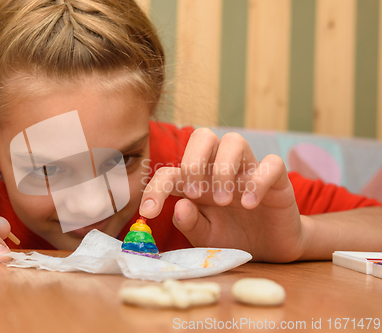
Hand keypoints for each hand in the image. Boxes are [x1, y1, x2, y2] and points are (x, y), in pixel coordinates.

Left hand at [139, 128, 304, 261]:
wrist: (271, 248)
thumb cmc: (233, 237)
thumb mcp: (206, 237)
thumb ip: (190, 223)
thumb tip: (179, 205)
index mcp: (197, 182)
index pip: (170, 172)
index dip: (155, 188)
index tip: (149, 212)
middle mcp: (220, 169)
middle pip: (202, 136)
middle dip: (193, 161)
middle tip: (195, 194)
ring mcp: (248, 170)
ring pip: (234, 140)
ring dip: (223, 168)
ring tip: (223, 201)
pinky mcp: (277, 179)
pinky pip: (271, 163)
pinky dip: (259, 180)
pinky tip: (250, 204)